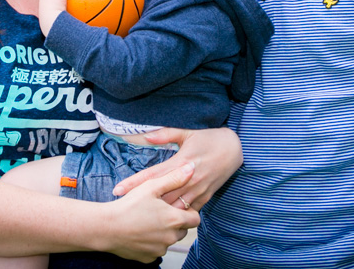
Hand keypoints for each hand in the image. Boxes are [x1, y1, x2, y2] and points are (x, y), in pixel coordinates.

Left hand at [38, 0, 67, 35]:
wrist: (51, 25)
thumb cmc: (56, 8)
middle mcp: (42, 1)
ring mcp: (42, 10)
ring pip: (46, 2)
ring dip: (51, 0)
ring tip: (60, 1)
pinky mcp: (44, 19)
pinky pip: (49, 12)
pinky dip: (53, 10)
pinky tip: (61, 13)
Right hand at [102, 162, 199, 260]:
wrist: (106, 228)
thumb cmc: (128, 205)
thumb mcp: (151, 186)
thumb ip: (174, 178)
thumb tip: (192, 168)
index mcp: (174, 219)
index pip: (195, 219)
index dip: (189, 212)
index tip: (177, 206)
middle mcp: (170, 237)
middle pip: (183, 231)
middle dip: (175, 222)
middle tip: (159, 212)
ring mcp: (159, 250)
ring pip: (169, 241)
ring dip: (164, 233)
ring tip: (147, 221)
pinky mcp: (148, 258)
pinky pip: (156, 250)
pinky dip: (152, 243)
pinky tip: (140, 232)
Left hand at [112, 127, 241, 210]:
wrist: (235, 149)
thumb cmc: (209, 138)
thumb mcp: (187, 132)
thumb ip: (165, 134)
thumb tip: (146, 136)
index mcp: (181, 162)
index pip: (152, 175)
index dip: (134, 183)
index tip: (118, 189)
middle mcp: (188, 179)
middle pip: (160, 195)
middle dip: (141, 201)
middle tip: (122, 208)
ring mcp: (197, 190)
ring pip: (174, 207)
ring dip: (157, 212)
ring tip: (139, 218)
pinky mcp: (205, 197)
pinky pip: (188, 210)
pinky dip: (176, 216)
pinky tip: (164, 221)